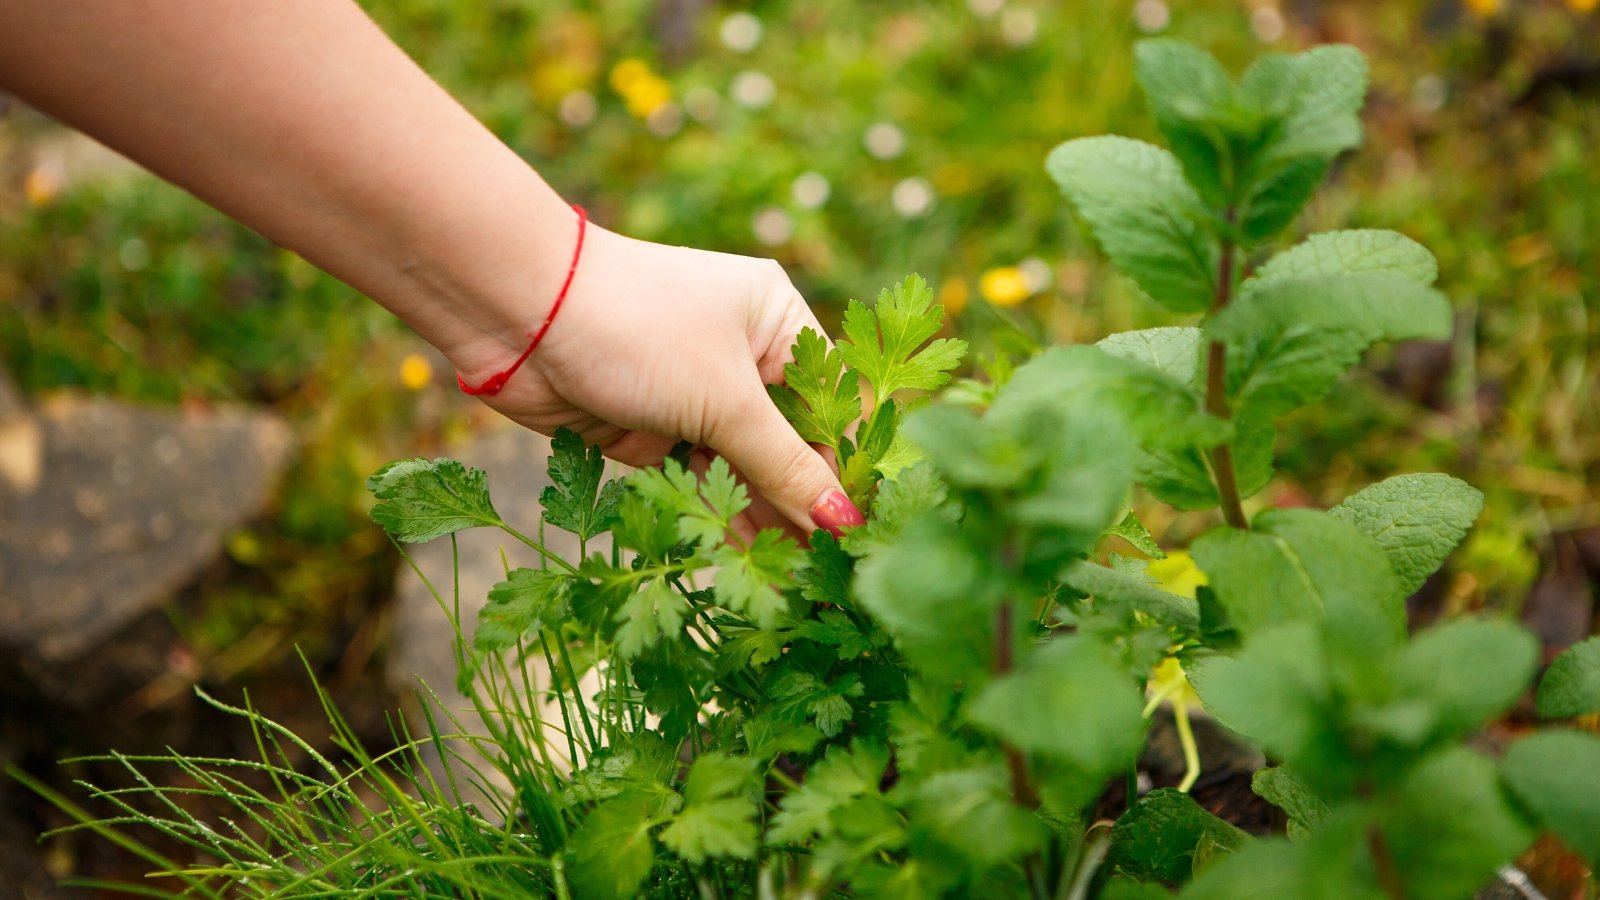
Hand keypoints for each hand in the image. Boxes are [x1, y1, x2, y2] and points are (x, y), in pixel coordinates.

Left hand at [448, 224, 863, 537]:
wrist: (517, 315)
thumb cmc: (638, 328)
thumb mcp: (726, 400)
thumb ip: (785, 467)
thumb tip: (844, 520)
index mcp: (776, 321)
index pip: (829, 407)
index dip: (843, 469)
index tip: (858, 531)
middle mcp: (741, 356)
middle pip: (787, 444)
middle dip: (802, 503)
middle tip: (828, 570)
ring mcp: (694, 395)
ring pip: (742, 470)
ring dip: (762, 520)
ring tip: (793, 581)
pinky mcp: (651, 431)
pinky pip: (698, 485)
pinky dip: (717, 520)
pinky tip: (744, 564)